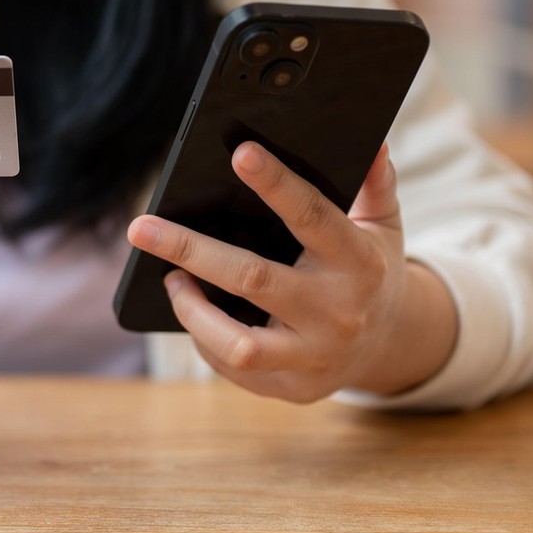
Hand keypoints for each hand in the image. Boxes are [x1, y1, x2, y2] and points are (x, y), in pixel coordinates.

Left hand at [126, 142, 456, 402]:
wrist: (391, 345)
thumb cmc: (368, 271)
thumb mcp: (381, 226)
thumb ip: (374, 185)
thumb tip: (373, 144)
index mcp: (358, 261)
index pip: (313, 216)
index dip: (276, 184)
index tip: (240, 153)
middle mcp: (337, 311)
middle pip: (252, 278)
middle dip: (189, 250)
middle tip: (140, 228)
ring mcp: (315, 355)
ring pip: (238, 344)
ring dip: (190, 310)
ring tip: (170, 280)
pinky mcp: (295, 388)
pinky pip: (233, 366)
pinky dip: (205, 337)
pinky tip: (193, 310)